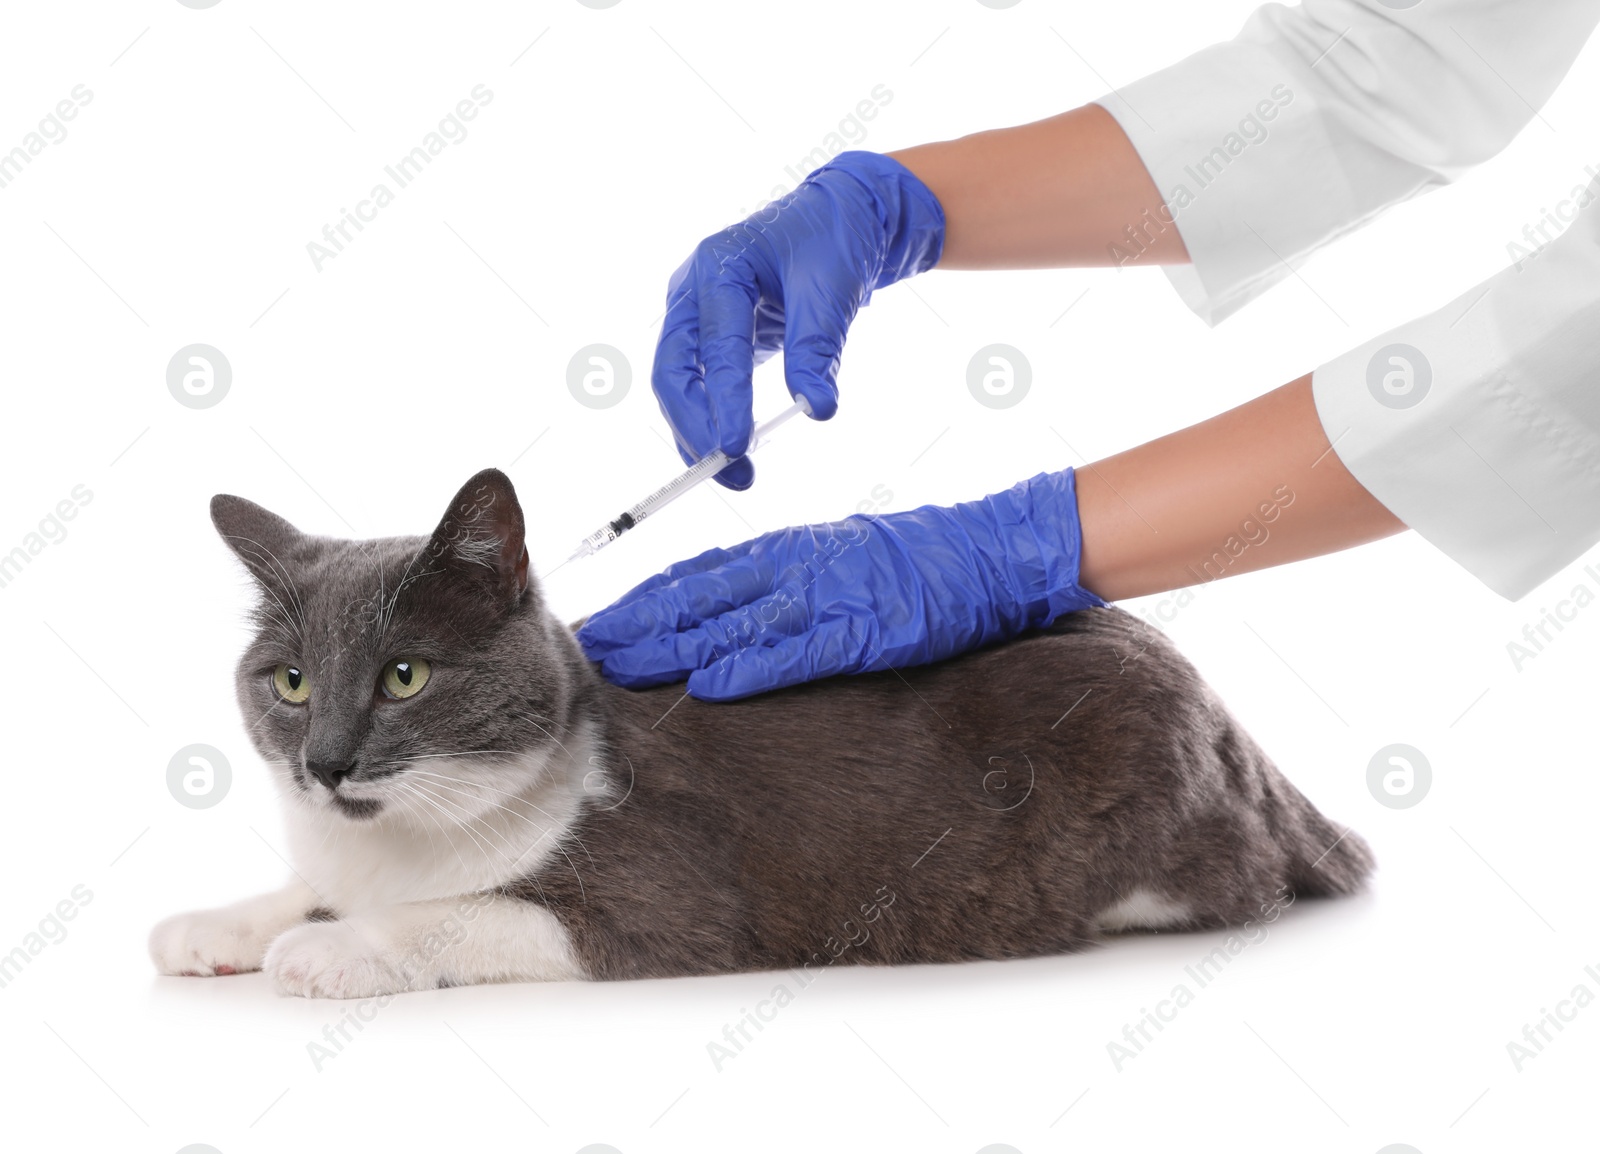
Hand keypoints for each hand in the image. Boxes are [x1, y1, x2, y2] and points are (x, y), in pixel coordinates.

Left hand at [576, 469, 1105, 699]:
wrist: (986, 552)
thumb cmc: (911, 558)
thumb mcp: (832, 556)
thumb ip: (778, 580)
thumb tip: (724, 616)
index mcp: (784, 549)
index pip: (696, 574)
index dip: (644, 599)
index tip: (601, 620)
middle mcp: (791, 567)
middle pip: (698, 596)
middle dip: (638, 623)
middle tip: (589, 647)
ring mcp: (824, 596)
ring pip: (732, 619)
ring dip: (673, 644)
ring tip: (624, 664)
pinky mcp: (860, 628)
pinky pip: (796, 649)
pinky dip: (752, 664)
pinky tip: (712, 680)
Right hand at [653, 150, 944, 488]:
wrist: (838, 217)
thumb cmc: (833, 241)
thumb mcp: (831, 289)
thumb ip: (818, 348)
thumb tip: (818, 408)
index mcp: (718, 267)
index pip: (714, 346)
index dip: (724, 400)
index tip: (737, 447)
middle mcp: (693, 290)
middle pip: (673, 370)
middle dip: (695, 426)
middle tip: (730, 469)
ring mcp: (696, 313)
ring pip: (678, 382)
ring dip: (698, 431)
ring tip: (736, 476)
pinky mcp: (709, 334)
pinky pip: (697, 383)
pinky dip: (709, 418)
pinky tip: (730, 452)